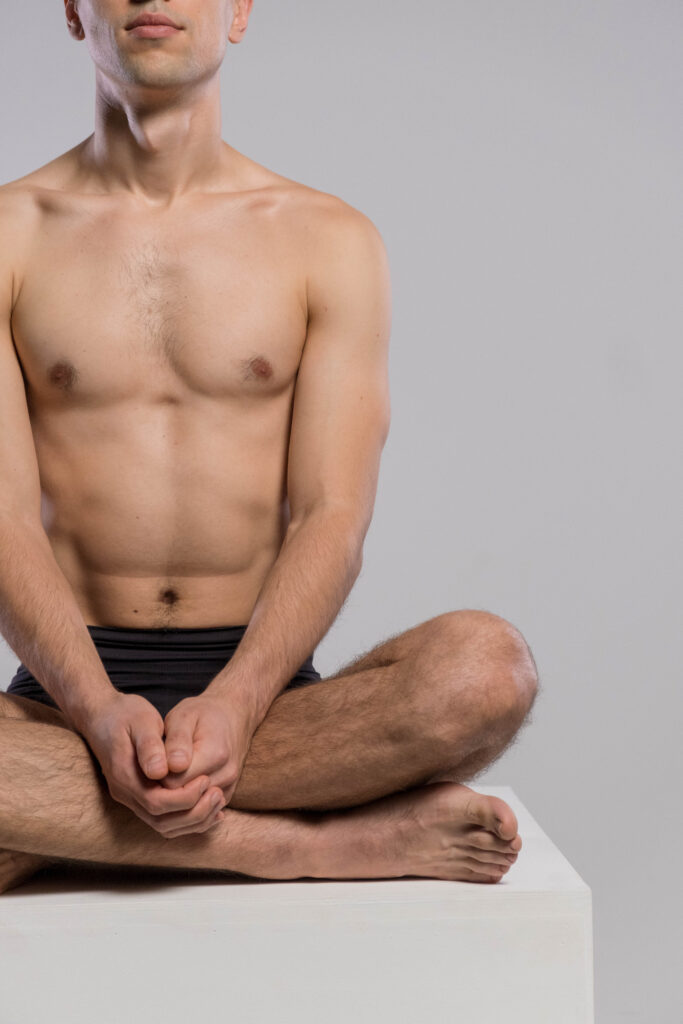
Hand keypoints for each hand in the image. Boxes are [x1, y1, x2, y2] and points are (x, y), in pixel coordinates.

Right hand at [82, 691, 225, 838]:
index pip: (157, 803)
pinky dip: (186, 817)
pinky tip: (207, 806)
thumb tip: (160, 772)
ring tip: (218, 801)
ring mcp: (130, 797)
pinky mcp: (138, 795)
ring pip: (162, 825)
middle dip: (193, 813)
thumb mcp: (140, 720)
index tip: (206, 780)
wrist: (102, 715)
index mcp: (124, 775)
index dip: (185, 797)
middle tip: (218, 794)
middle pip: (161, 821)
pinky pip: (162, 817)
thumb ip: (149, 745)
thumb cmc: (124, 713)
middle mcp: (125, 792)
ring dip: (192, 819)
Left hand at [158, 692, 254, 810]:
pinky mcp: (226, 795)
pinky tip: (176, 789)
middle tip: (154, 772)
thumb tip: (171, 767)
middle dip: (162, 792)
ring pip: (191, 812)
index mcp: (214, 754)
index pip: (173, 783)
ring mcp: (228, 787)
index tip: (150, 763)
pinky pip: (201, 814)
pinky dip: (185, 808)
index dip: (155, 778)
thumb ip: (177, 741)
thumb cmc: (204, 713)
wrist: (233, 716)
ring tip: (164, 779)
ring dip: (173, 802)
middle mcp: (225, 775)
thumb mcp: (185, 715)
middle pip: (183, 802)